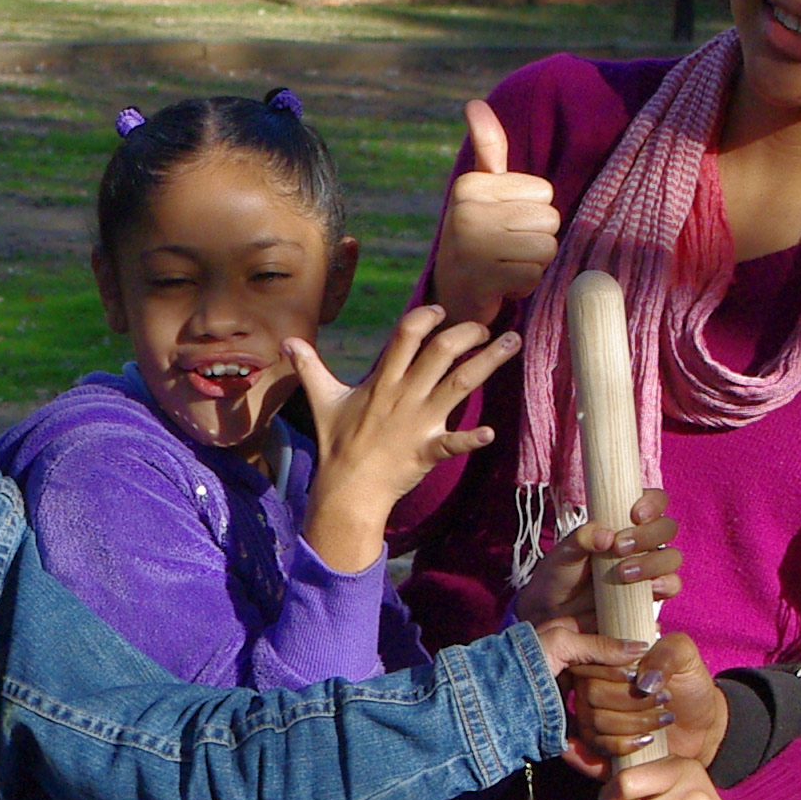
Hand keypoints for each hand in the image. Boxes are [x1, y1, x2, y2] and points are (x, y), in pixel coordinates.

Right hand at [292, 307, 514, 571]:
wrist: (347, 488)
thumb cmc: (337, 443)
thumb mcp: (322, 400)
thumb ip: (309, 367)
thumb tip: (288, 342)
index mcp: (382, 381)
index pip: (406, 335)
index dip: (426, 317)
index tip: (441, 311)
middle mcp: (404, 395)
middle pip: (441, 353)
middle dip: (468, 332)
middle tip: (486, 325)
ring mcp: (418, 422)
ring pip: (459, 385)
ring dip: (488, 362)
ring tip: (512, 343)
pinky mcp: (428, 450)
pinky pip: (454, 443)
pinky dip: (472, 439)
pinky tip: (490, 432)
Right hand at [432, 100, 561, 325]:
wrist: (452, 294)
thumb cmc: (477, 234)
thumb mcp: (482, 189)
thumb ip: (487, 147)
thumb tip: (474, 102)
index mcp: (470, 185)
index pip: (545, 193)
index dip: (533, 213)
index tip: (504, 225)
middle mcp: (466, 211)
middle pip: (548, 220)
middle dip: (536, 240)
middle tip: (506, 250)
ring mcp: (471, 246)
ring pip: (545, 248)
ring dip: (533, 264)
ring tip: (506, 266)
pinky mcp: (481, 279)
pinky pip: (533, 276)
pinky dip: (524, 286)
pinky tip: (501, 285)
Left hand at [513, 489, 682, 632]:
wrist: (554, 612)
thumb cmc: (561, 573)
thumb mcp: (564, 553)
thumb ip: (581, 538)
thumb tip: (606, 535)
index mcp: (625, 521)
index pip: (653, 502)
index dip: (653, 503)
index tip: (635, 514)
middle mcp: (643, 542)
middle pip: (667, 528)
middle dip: (648, 536)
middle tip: (620, 547)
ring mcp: (649, 569)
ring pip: (672, 558)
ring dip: (654, 563)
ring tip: (623, 573)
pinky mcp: (650, 595)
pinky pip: (670, 587)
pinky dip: (665, 586)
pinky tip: (649, 590)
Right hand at [565, 627, 720, 770]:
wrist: (700, 724)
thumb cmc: (689, 684)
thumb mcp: (685, 657)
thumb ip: (666, 654)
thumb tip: (642, 682)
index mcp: (605, 658)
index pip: (591, 662)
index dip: (617, 674)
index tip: (649, 682)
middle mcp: (590, 685)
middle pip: (591, 694)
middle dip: (633, 700)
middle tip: (664, 699)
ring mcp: (590, 716)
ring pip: (595, 721)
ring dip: (634, 722)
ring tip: (664, 718)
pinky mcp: (597, 744)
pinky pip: (595, 747)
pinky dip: (623, 745)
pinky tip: (647, 740)